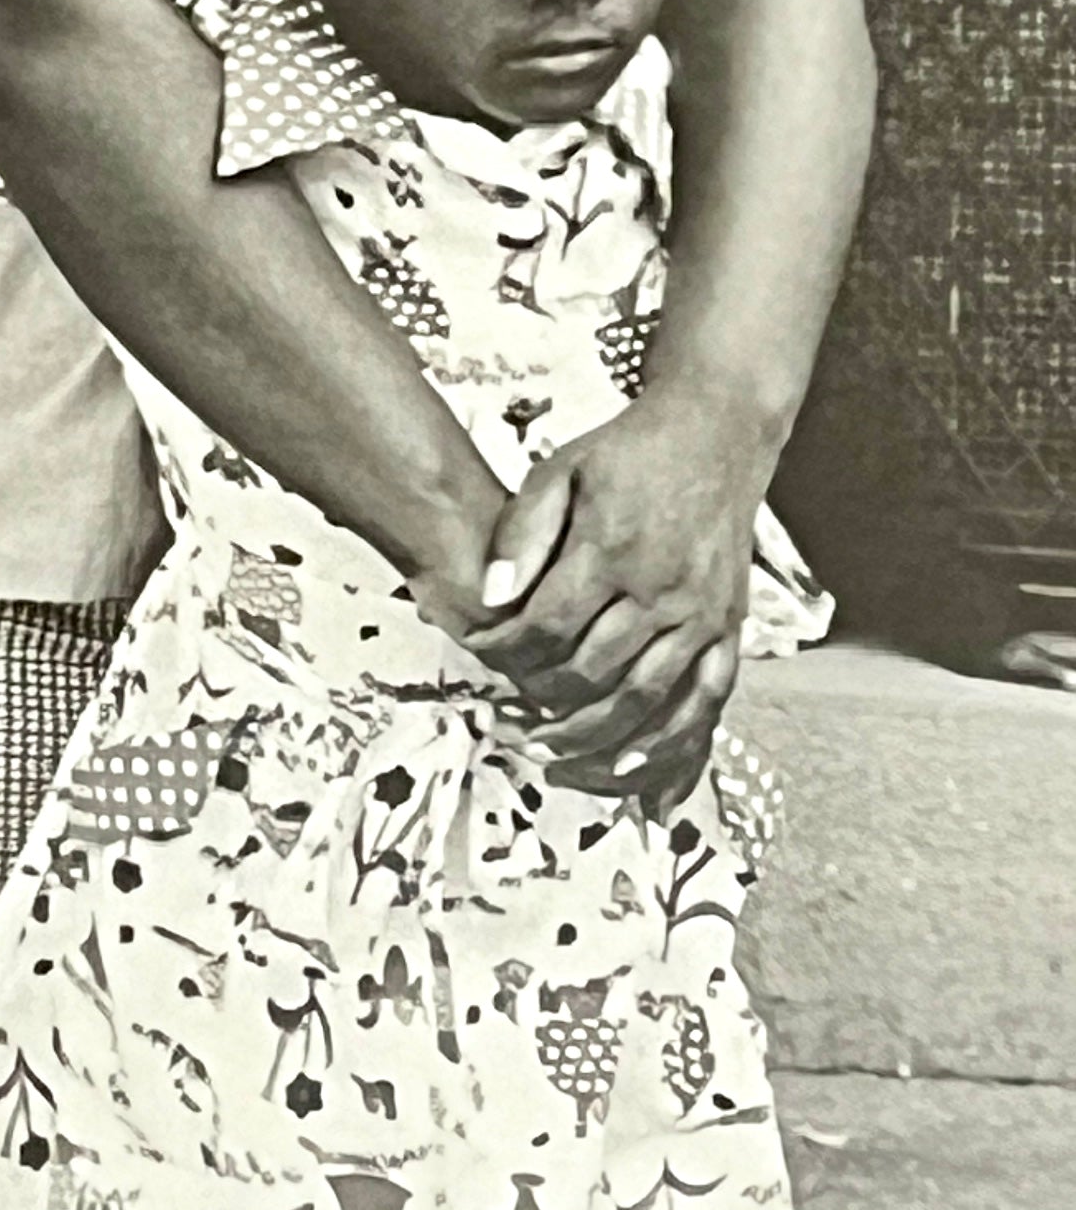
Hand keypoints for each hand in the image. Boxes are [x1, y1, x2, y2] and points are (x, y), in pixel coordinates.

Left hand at [472, 395, 765, 788]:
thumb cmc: (628, 453)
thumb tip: (488, 597)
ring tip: (551, 760)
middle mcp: (664, 590)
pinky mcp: (730, 625)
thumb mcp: (560, 471)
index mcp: (613, 549)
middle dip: (543, 707)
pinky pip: (706, 699)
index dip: (507, 653)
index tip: (480, 658)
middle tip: (505, 727)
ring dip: (598, 741)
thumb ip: (521, 534)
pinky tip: (641, 775)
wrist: (716, 434)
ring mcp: (703, 613)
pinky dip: (674, 742)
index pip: (548, 627)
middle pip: (595, 673)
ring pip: (648, 699)